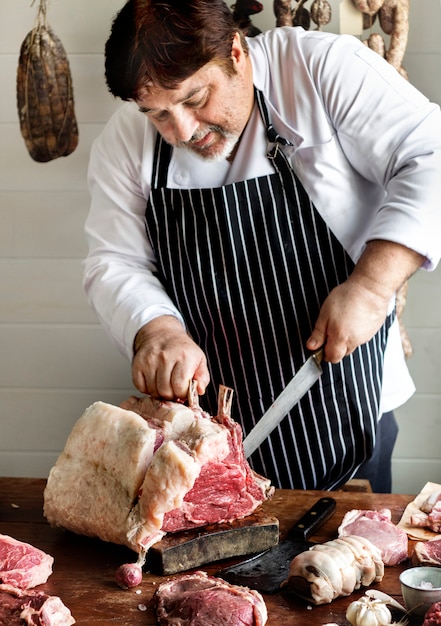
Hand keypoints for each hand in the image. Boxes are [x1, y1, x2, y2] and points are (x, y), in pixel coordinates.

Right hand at [132, 316, 209, 398]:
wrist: (161, 333)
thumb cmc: (182, 349)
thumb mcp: (199, 360)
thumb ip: (203, 377)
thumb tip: (199, 391)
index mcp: (184, 357)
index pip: (180, 387)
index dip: (182, 394)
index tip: (183, 390)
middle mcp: (165, 357)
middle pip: (165, 391)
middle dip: (171, 395)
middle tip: (174, 389)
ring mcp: (150, 360)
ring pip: (153, 391)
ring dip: (159, 393)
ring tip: (165, 384)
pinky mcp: (137, 363)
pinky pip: (140, 387)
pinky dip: (147, 389)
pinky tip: (154, 381)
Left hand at [306, 239, 423, 362]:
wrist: (371, 288)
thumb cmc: (347, 297)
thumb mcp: (325, 314)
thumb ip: (318, 333)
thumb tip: (311, 347)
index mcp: (340, 338)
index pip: (331, 357)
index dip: (323, 353)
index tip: (320, 345)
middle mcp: (354, 341)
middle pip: (342, 354)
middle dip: (334, 347)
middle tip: (330, 331)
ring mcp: (365, 337)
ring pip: (352, 345)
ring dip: (345, 339)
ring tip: (343, 321)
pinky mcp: (373, 331)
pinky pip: (361, 337)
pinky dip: (355, 333)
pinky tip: (353, 319)